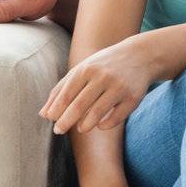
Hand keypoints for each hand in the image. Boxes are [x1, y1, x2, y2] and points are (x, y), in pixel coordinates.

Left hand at [42, 34, 159, 134]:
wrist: (141, 55)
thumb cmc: (104, 65)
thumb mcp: (82, 70)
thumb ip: (61, 90)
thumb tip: (44, 115)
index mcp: (87, 69)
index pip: (66, 95)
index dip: (57, 111)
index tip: (52, 121)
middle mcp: (103, 77)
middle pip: (79, 106)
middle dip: (65, 122)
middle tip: (59, 131)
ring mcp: (119, 87)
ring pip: (97, 113)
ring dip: (85, 126)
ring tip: (81, 128)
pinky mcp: (134, 98)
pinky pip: (116, 118)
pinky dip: (105, 125)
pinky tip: (100, 124)